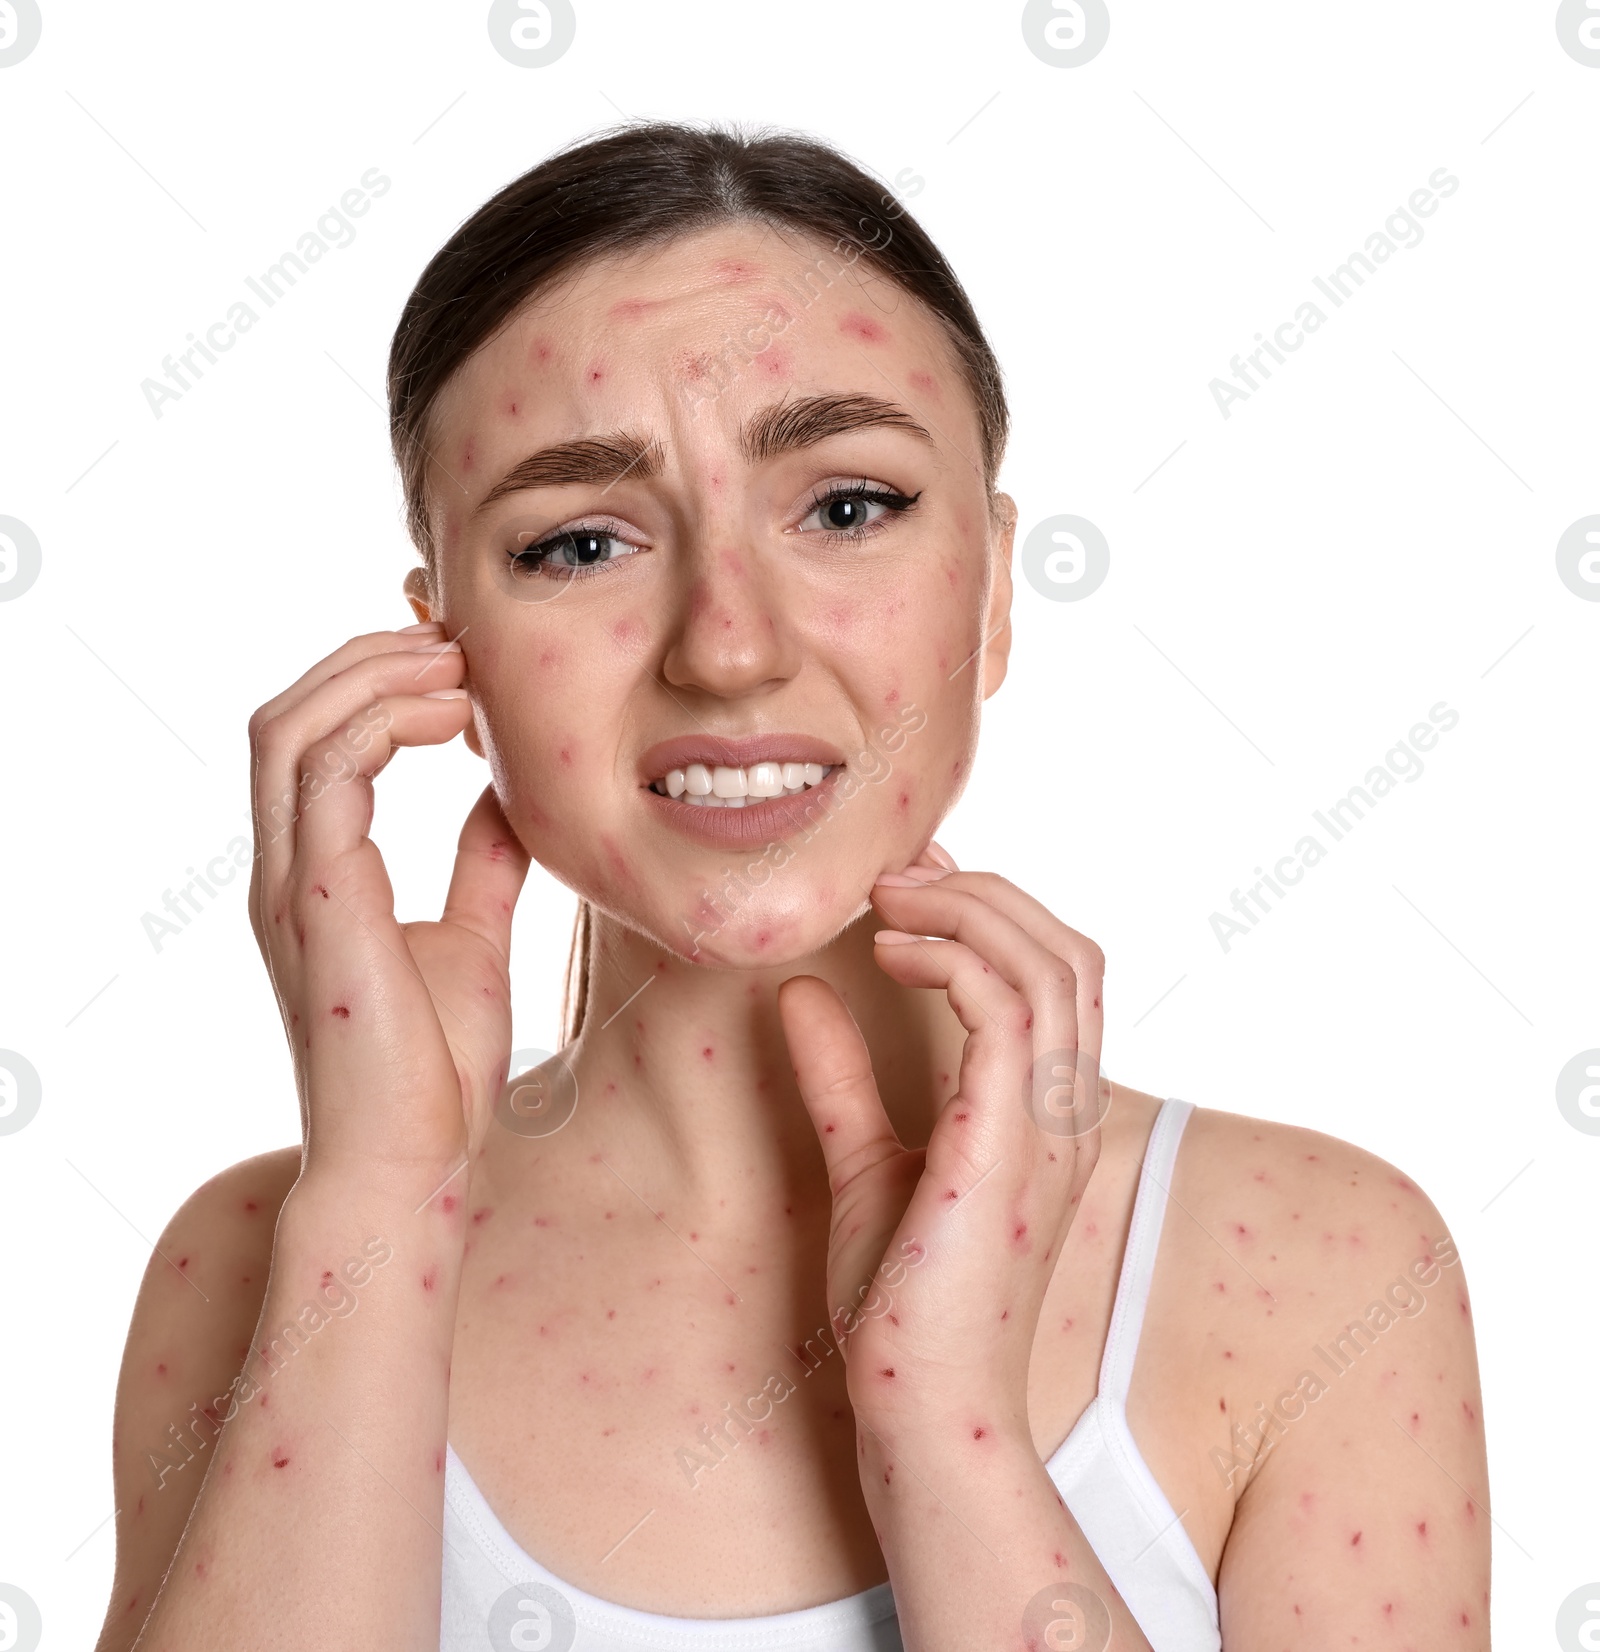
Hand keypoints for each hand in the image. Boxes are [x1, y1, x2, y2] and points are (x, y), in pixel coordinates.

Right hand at [247, 622, 530, 1184]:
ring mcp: (292, 885)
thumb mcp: (472, 939)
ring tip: (455, 662)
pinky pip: (326, 775)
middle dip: (366, 657)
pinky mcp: (318, 904)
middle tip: (452, 638)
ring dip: (372, 676)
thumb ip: (480, 864)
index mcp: (317, 874)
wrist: (415, 1162)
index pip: (317, 739)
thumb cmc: (436, 1068)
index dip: (375, 681)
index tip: (456, 658)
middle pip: (289, 713)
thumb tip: (506, 796)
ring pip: (291, 728)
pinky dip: (383, 724)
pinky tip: (453, 720)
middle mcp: (288, 869)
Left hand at [777, 846, 1104, 1440]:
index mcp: (1050, 1115)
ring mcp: (1051, 1128)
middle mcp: (1069, 1112)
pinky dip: (954, 959)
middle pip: (1070, 951)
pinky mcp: (1010, 1145)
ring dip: (968, 910)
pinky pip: (1008, 1013)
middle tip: (900, 872)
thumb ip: (843, 1077)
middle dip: (989, 892)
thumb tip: (803, 993)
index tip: (913, 881)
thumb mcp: (864, 1162)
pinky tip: (889, 952)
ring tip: (889, 900)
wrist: (923, 1411)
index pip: (1058, 975)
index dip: (994, 909)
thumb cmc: (903, 1307)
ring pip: (1051, 964)